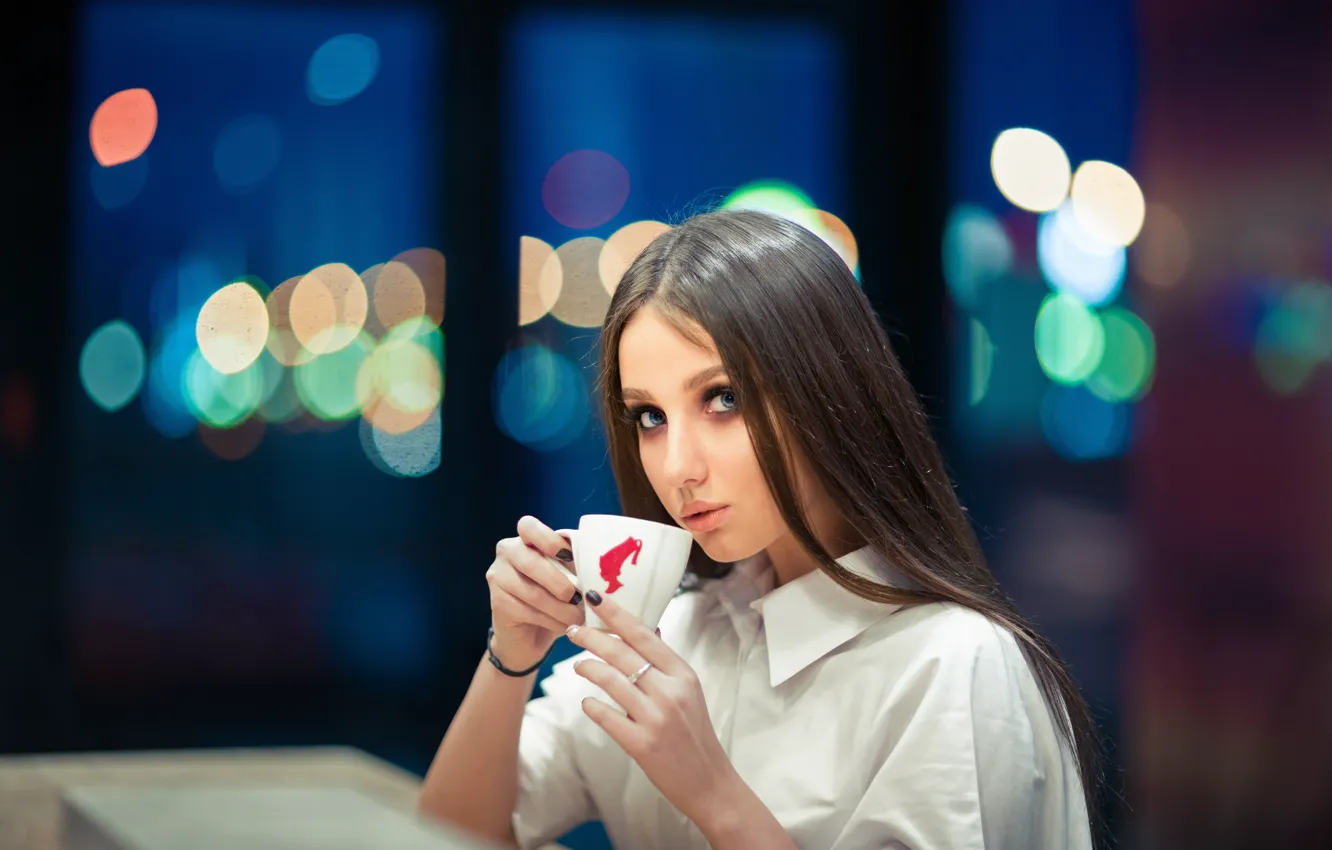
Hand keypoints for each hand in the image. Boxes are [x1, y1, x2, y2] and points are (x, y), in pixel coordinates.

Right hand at [486, 516, 584, 670]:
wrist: (529, 634)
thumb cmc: (554, 596)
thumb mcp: (567, 574)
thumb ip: (576, 563)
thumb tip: (601, 563)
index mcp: (524, 538)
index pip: (528, 526)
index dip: (549, 540)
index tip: (568, 556)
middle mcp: (506, 552)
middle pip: (531, 562)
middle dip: (560, 583)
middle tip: (580, 598)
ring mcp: (498, 577)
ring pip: (533, 592)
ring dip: (562, 608)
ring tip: (581, 618)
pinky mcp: (498, 603)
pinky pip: (529, 611)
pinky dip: (553, 621)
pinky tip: (567, 627)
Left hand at [564, 591, 739, 828]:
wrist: (710, 782)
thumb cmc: (695, 734)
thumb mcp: (689, 691)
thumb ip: (666, 664)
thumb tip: (647, 631)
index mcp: (683, 674)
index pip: (643, 634)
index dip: (615, 613)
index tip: (593, 597)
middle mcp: (670, 691)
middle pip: (621, 653)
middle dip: (592, 638)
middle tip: (573, 632)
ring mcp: (656, 718)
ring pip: (610, 680)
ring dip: (588, 668)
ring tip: (578, 666)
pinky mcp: (642, 744)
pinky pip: (606, 716)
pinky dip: (591, 706)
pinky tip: (588, 702)